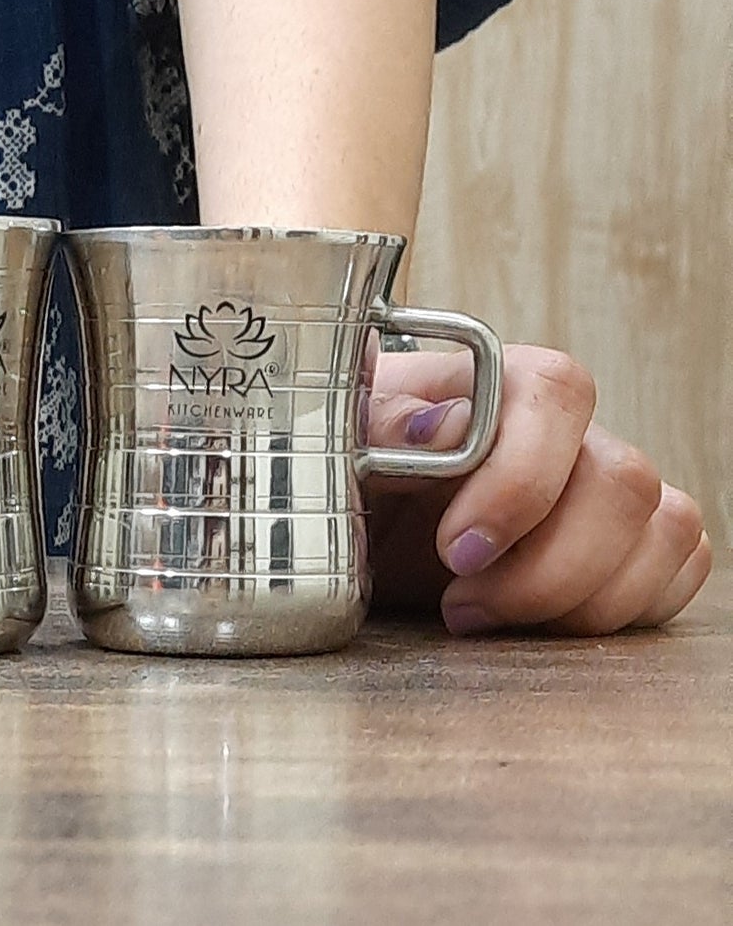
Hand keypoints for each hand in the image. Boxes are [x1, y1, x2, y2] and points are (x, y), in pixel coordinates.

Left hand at [366, 346, 712, 635]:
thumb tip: (451, 424)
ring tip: (482, 620)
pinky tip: (537, 626)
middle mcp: (564, 432)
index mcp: (492, 384)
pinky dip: (622, 610)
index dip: (520, 480)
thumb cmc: (340, 474)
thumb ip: (380, 426)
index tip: (455, 551)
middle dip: (549, 568)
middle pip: (625, 480)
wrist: (346, 531)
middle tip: (460, 605)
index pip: (556, 391)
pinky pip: (679, 566)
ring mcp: (602, 487)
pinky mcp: (628, 544)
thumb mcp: (333, 449)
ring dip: (582, 601)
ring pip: (666, 528)